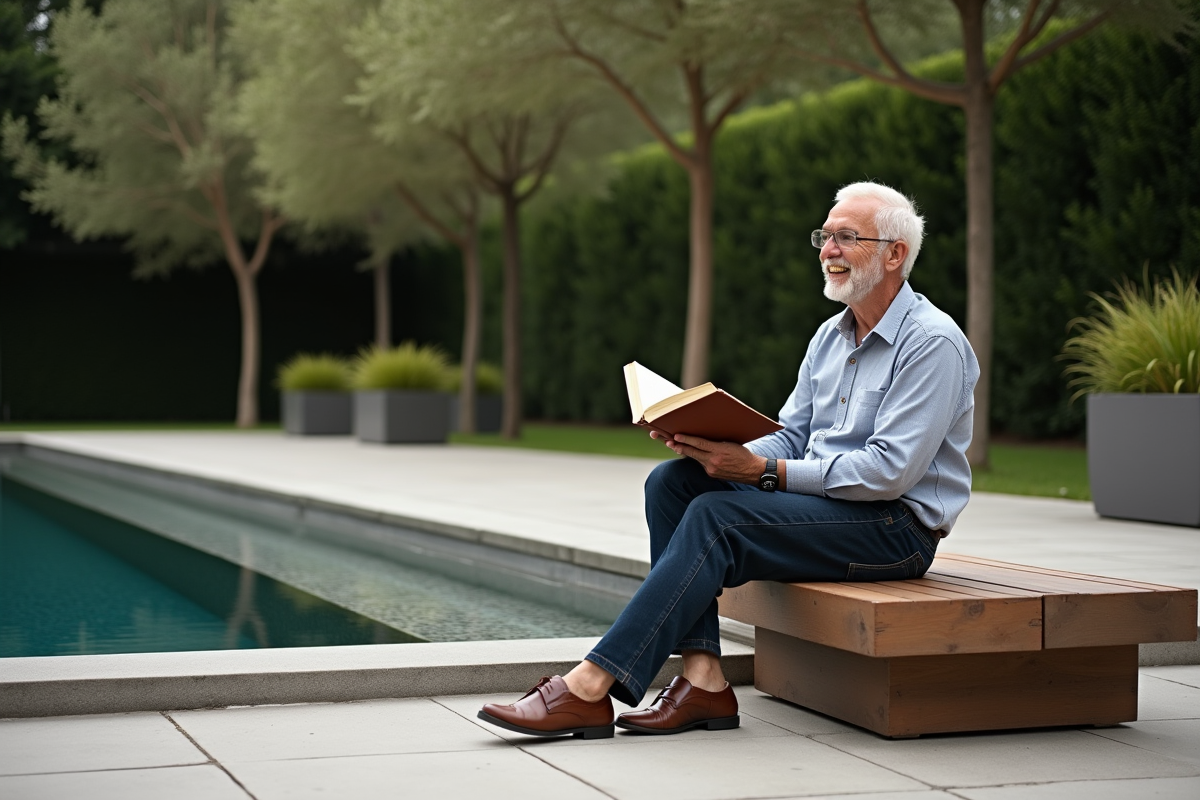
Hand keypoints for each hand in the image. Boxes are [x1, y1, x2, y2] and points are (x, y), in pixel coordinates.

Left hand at [651, 430, 765, 483]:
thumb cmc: (743, 454)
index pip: (699, 444)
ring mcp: (711, 469)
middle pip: (692, 452)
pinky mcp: (711, 474)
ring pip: (695, 458)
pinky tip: (689, 452)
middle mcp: (713, 461)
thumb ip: (715, 442)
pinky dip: (696, 457)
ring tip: (673, 445)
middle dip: (678, 446)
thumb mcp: (730, 443)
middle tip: (667, 441)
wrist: (753, 471)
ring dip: (684, 451)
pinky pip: (701, 463)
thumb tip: (701, 438)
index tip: (675, 436)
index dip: (686, 440)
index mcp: (719, 451)